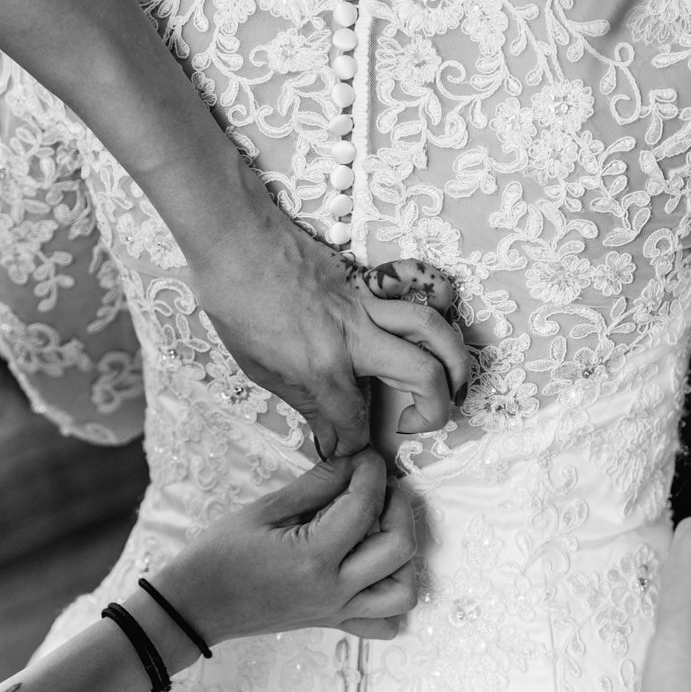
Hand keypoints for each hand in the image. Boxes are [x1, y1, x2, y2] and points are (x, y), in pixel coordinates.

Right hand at [156, 450, 417, 644]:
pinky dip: (390, 597)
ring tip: (384, 527)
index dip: (372, 472)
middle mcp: (333, 590)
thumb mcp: (263, 511)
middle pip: (399, 548)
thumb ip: (315, 487)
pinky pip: (383, 624)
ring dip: (405, 556)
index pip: (364, 506)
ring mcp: (336, 611)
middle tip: (382, 486)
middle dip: (399, 507)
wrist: (195, 607)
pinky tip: (376, 570)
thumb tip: (353, 463)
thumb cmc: (219, 556)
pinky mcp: (333, 623)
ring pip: (402, 592)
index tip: (366, 456)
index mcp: (313, 558)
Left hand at [192, 215, 468, 457]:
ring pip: (434, 328)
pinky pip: (417, 284)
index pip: (355, 421)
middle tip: (413, 425)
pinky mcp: (368, 281)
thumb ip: (306, 406)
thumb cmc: (238, 304)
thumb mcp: (261, 369)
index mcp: (322, 368)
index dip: (354, 446)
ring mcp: (367, 304)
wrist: (235, 241)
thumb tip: (330, 440)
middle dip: (433, 411)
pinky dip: (438, 299)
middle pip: (423, 375)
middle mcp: (355, 337)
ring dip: (455, 361)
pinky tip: (437, 323)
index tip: (348, 450)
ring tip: (452, 386)